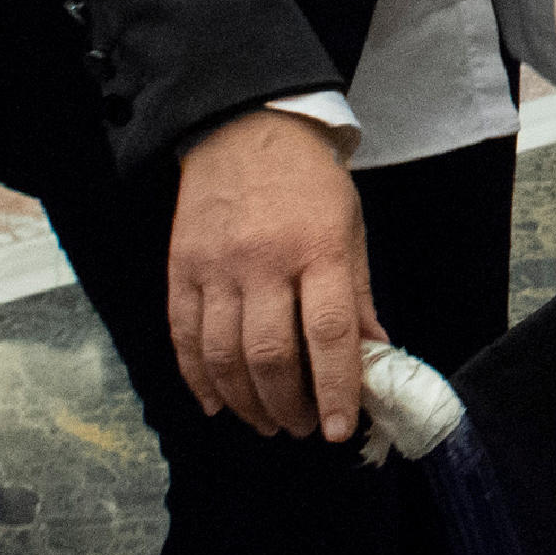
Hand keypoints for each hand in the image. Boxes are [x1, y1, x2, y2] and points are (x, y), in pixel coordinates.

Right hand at [170, 109, 379, 440]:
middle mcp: (263, 261)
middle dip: (287, 405)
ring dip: (245, 402)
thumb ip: (358, 294)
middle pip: (269, 353)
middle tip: (299, 427)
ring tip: (266, 422)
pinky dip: (198, 377)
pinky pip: (183, 335)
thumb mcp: (350, 228)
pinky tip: (216, 403)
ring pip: (224, 354)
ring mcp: (216, 266)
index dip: (333, 388)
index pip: (328, 333)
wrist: (244, 125)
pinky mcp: (180, 267)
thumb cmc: (309, 180)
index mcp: (318, 249)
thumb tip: (375, 354)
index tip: (337, 428)